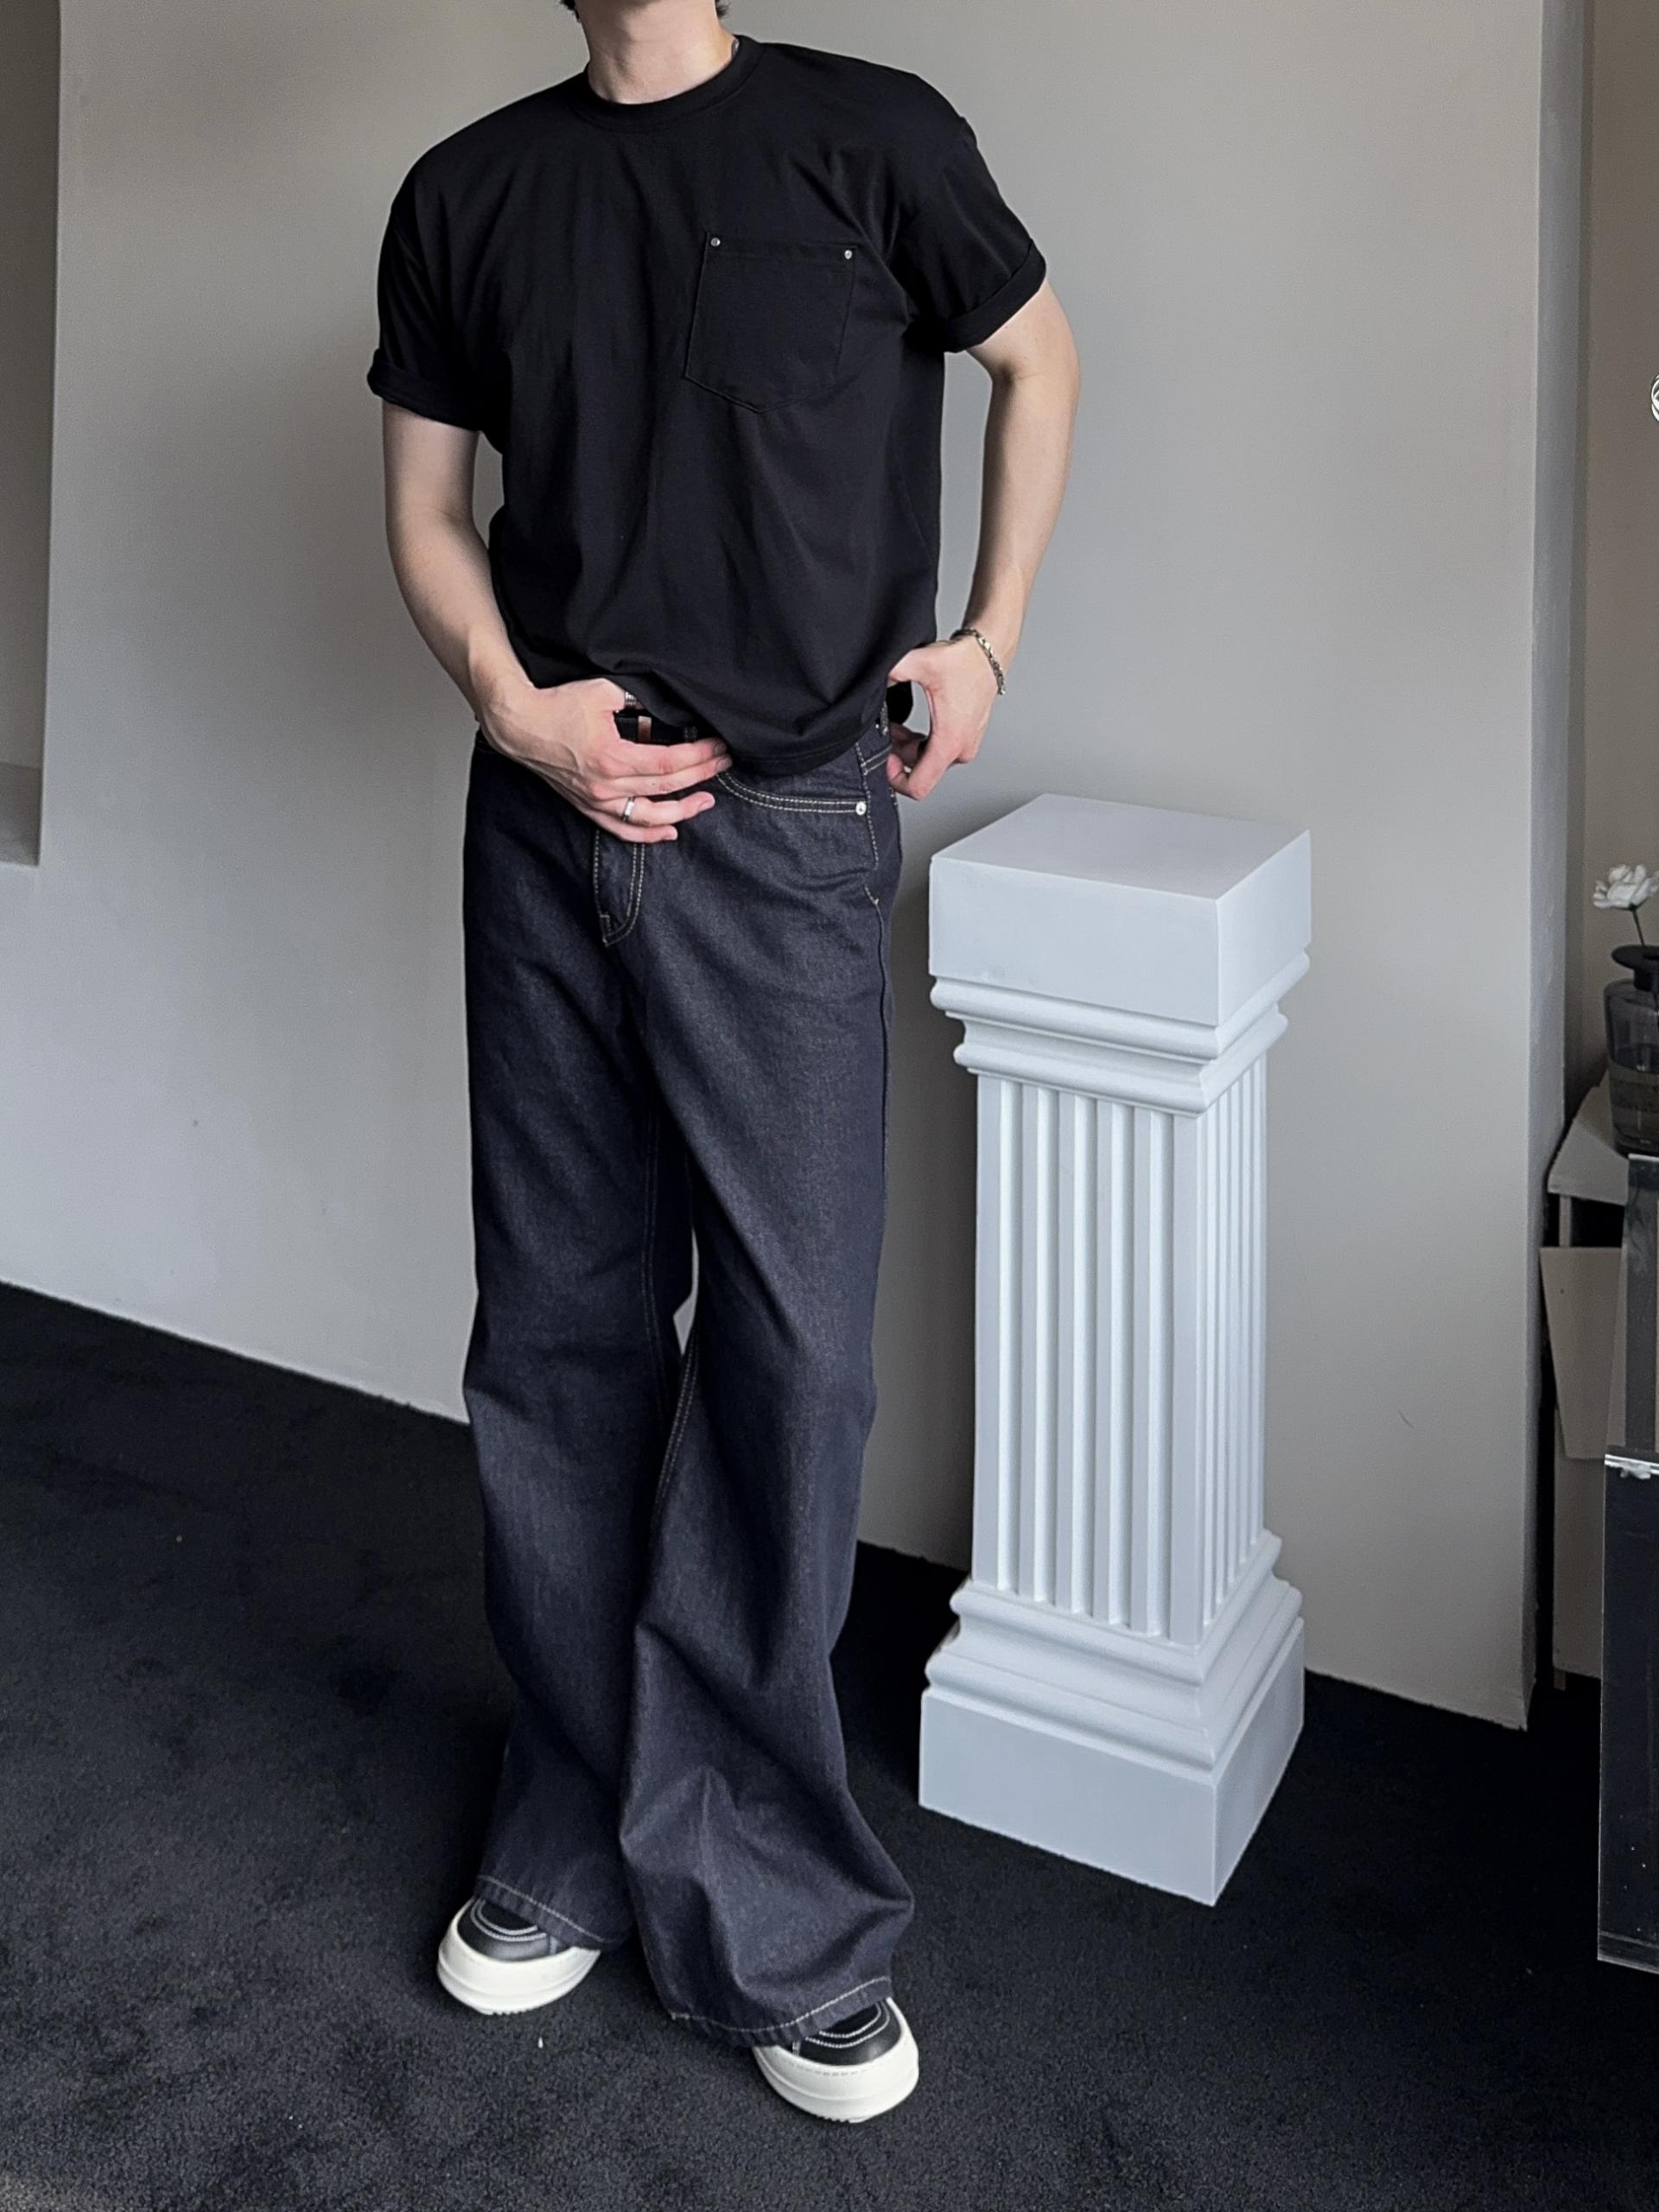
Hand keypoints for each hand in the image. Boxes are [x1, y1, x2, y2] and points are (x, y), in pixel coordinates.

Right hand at [479, 676, 731, 842]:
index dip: (700, 757)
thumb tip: (666, 707)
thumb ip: (639, 700)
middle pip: (666, 788)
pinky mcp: (587, 806)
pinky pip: (622, 828)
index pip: (671, 763)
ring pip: (648, 818)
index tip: (719, 748)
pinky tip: (669, 831)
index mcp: (614, 757)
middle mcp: (607, 786)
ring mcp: (597, 801)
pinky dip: (647, 834)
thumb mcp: (603, 693)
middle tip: (724, 765)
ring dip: (681, 812)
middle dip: (701, 776)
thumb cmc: (556, 707)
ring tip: (706, 802)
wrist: (519, 726)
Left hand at [884, 634, 1000, 799]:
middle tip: (888, 733)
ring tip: (898, 728)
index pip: (919, 786)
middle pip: (921, 772)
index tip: (887, 759)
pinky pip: (938, 751)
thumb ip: (892, 672)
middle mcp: (961, 749)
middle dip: (899, 755)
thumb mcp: (921, 663)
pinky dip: (922, 742)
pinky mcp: (967, 738)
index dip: (895, 779)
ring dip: (909, 748)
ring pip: (929, 761)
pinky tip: (912, 727)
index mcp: (949, 742)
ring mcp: (966, 745)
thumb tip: (874, 679)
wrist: (990, 653)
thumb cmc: (966, 661)